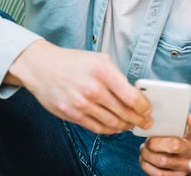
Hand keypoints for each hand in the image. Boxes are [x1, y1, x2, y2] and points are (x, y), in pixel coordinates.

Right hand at [6, 40, 152, 133]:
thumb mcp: (99, 59)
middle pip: (124, 112)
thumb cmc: (72, 62)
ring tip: (132, 125)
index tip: (148, 109)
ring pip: (112, 123)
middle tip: (146, 122)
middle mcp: (93, 89)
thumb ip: (117, 76)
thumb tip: (134, 94)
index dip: (144, 107)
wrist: (41, 67)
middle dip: (139, 119)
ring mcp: (82, 104)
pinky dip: (110, 130)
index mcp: (103, 71)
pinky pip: (97, 128)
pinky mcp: (72, 114)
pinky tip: (116, 127)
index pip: (131, 96)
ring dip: (126, 126)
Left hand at [139, 113, 190, 175]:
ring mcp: (183, 168)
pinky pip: (157, 173)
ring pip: (162, 160)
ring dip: (147, 154)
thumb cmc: (177, 145)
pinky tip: (145, 158)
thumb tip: (182, 114)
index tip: (190, 117)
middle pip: (173, 145)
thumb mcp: (183, 134)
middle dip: (154, 142)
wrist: (181, 165)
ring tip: (144, 149)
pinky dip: (146, 164)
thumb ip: (180, 123)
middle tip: (148, 141)